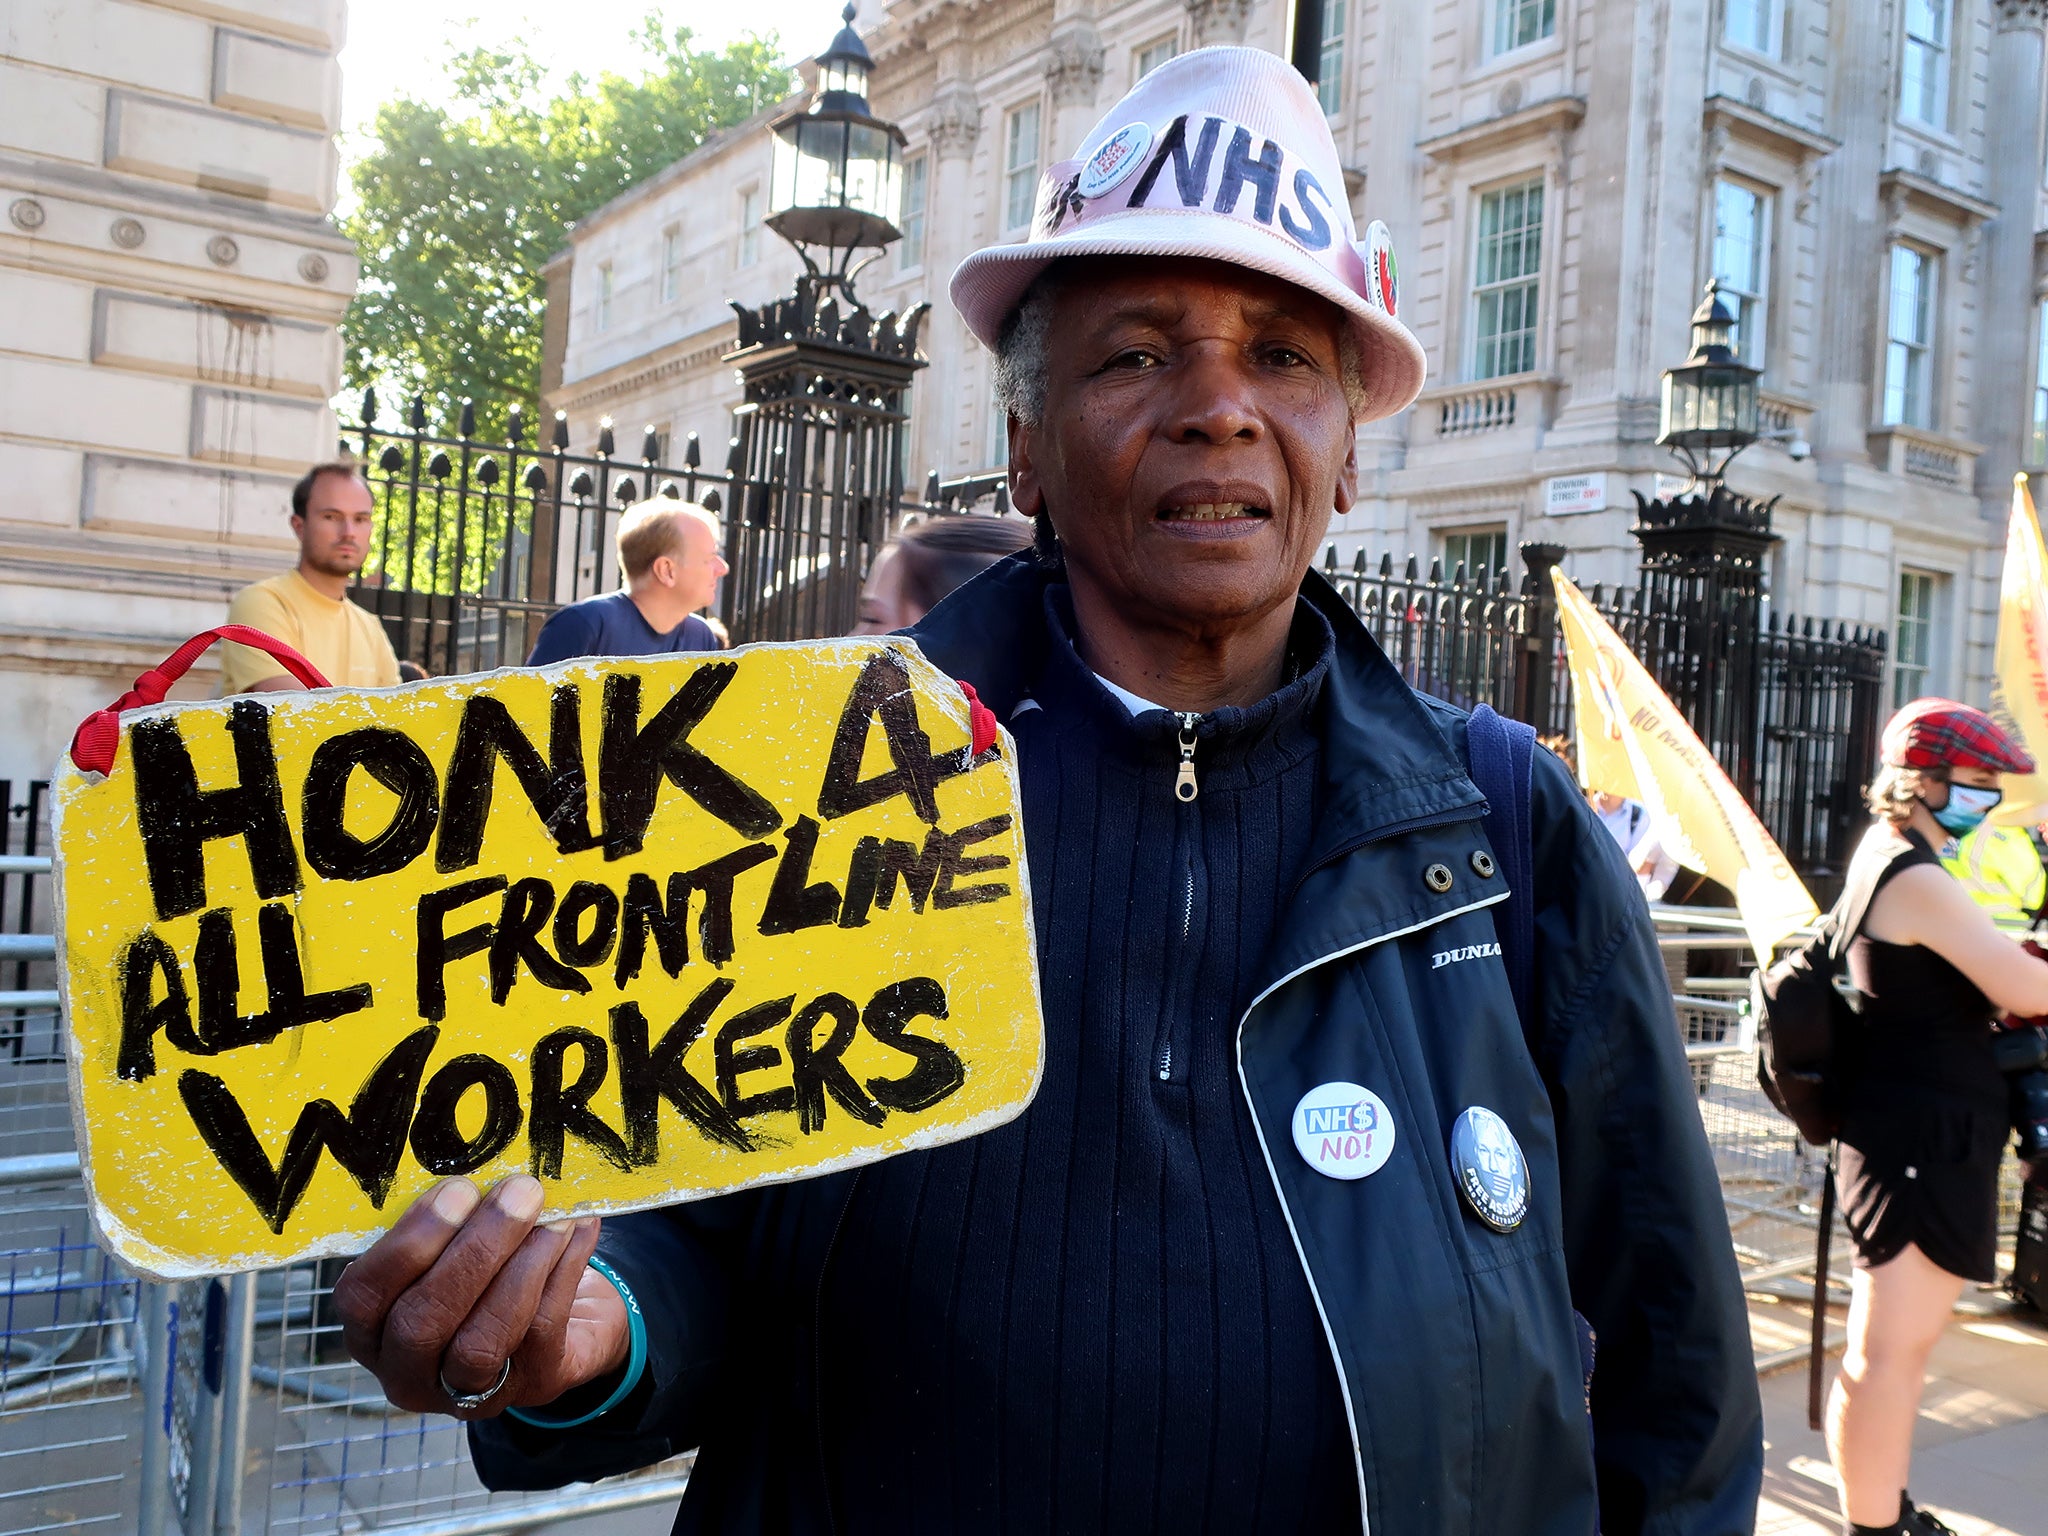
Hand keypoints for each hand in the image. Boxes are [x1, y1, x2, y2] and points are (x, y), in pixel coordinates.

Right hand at [332, 1175, 625, 1418]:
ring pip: (482, 1338)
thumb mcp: (450, 1251)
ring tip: (552, 1212)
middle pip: (422, 1323)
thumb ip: (449, 1224)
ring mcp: (467, 1392)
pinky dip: (563, 1272)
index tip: (458, 1189)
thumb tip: (485, 1167)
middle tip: (518, 1192)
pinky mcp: (531, 1386)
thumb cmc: (486, 1273)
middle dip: (473, 1252)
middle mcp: (407, 1374)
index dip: (407, 1244)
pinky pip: (541, 1331)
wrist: (561, 1324)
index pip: (363, 1298)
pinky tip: (578, 1229)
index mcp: (371, 1332)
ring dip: (522, 1264)